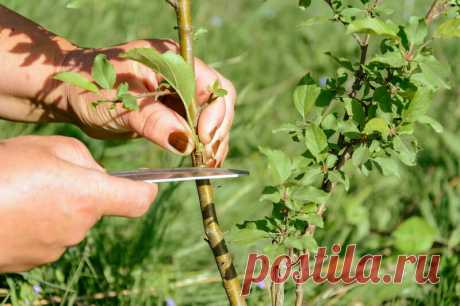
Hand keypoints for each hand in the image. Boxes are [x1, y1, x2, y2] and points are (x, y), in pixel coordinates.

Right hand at [0, 135, 156, 271]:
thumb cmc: (2, 171)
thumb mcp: (48, 147)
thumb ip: (84, 160)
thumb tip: (96, 175)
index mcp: (89, 197)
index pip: (138, 201)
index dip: (145, 191)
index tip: (143, 184)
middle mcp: (79, 227)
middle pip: (98, 206)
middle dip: (84, 190)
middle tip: (51, 174)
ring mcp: (55, 248)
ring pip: (71, 221)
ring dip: (59, 206)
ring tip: (25, 190)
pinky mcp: (34, 261)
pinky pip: (49, 236)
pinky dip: (41, 222)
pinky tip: (15, 208)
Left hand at [61, 40, 235, 166]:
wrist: (72, 94)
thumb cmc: (90, 88)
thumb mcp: (121, 104)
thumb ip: (153, 121)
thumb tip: (186, 143)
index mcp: (173, 60)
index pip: (212, 85)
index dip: (214, 113)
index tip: (203, 139)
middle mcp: (182, 75)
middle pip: (218, 102)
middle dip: (217, 130)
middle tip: (208, 157)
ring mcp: (180, 94)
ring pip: (211, 118)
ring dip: (213, 141)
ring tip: (208, 163)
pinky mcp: (174, 112)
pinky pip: (197, 128)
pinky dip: (202, 145)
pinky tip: (200, 161)